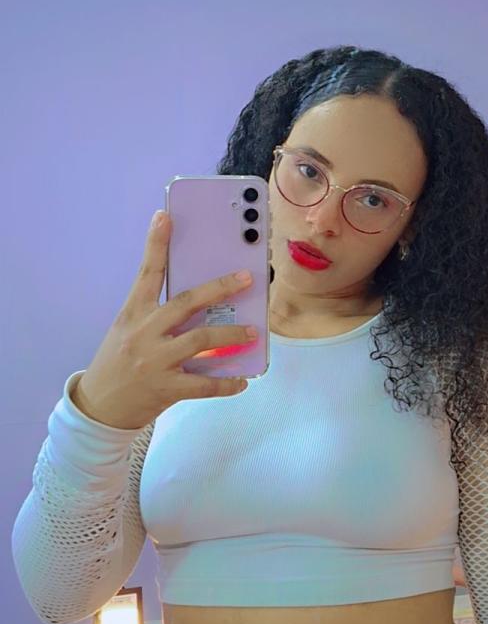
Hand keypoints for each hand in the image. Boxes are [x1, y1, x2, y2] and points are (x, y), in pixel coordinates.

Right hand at [75, 211, 255, 429]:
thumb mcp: (128, 329)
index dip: (156, 243)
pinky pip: (204, 385)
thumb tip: (202, 301)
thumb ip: (157, 314)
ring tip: (253, 332)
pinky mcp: (165, 388)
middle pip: (187, 302)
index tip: (165, 216)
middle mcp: (144, 333)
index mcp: (133, 313)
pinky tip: (242, 380)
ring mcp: (155, 361)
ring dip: (232, 335)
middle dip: (220, 289)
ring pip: (201, 340)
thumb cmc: (119, 361)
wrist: (98, 406)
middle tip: (247, 279)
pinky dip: (226, 383)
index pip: (146, 273)